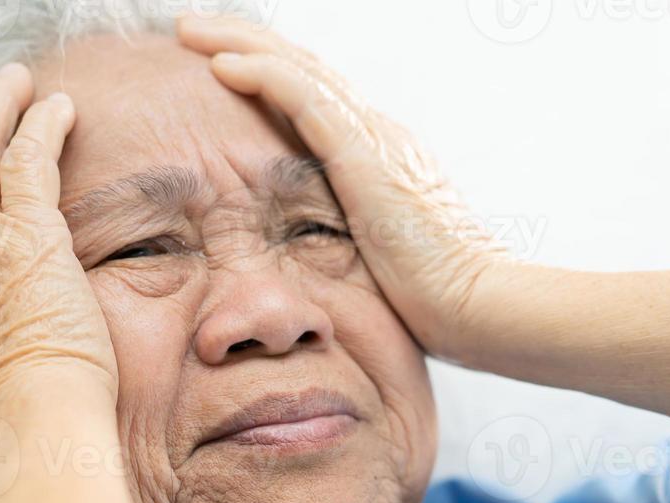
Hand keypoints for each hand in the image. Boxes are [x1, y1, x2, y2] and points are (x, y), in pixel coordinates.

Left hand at [177, 15, 510, 360]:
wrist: (477, 304)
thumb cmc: (434, 303)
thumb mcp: (381, 262)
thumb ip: (351, 243)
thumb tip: (317, 261)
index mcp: (381, 157)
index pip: (317, 98)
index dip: (270, 74)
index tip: (224, 65)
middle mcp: (378, 134)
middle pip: (303, 69)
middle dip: (246, 42)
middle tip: (194, 30)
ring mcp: (373, 138)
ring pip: (296, 67)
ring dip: (238, 43)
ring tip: (191, 30)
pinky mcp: (363, 153)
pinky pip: (302, 96)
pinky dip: (260, 72)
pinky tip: (221, 63)